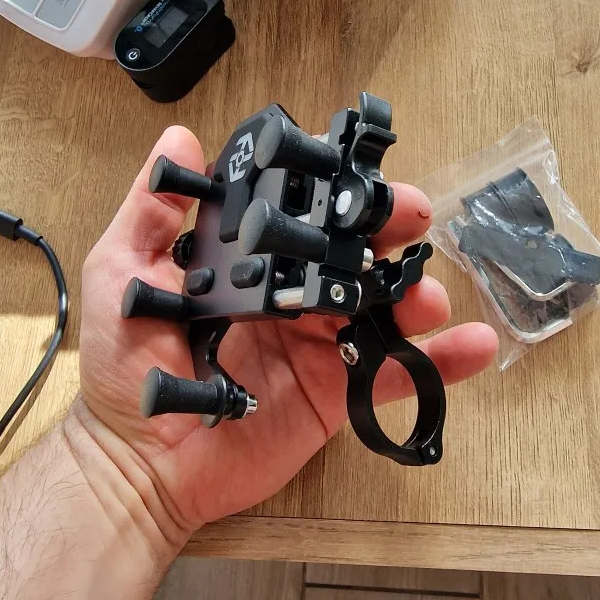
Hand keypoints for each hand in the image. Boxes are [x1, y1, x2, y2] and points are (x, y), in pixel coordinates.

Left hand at [79, 126, 497, 530]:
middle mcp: (295, 297)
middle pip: (357, 255)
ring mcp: (322, 344)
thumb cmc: (125, 366)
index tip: (358, 170)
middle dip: (390, 231)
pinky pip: (396, 373)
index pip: (306, 217)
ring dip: (418, 294)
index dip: (336, 190)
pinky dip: (440, 362)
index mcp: (254, 266)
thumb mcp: (125, 274)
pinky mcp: (338, 392)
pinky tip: (475, 345)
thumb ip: (151, 213)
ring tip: (427, 295)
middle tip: (412, 215)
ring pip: (385, 309)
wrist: (139, 460)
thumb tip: (178, 140)